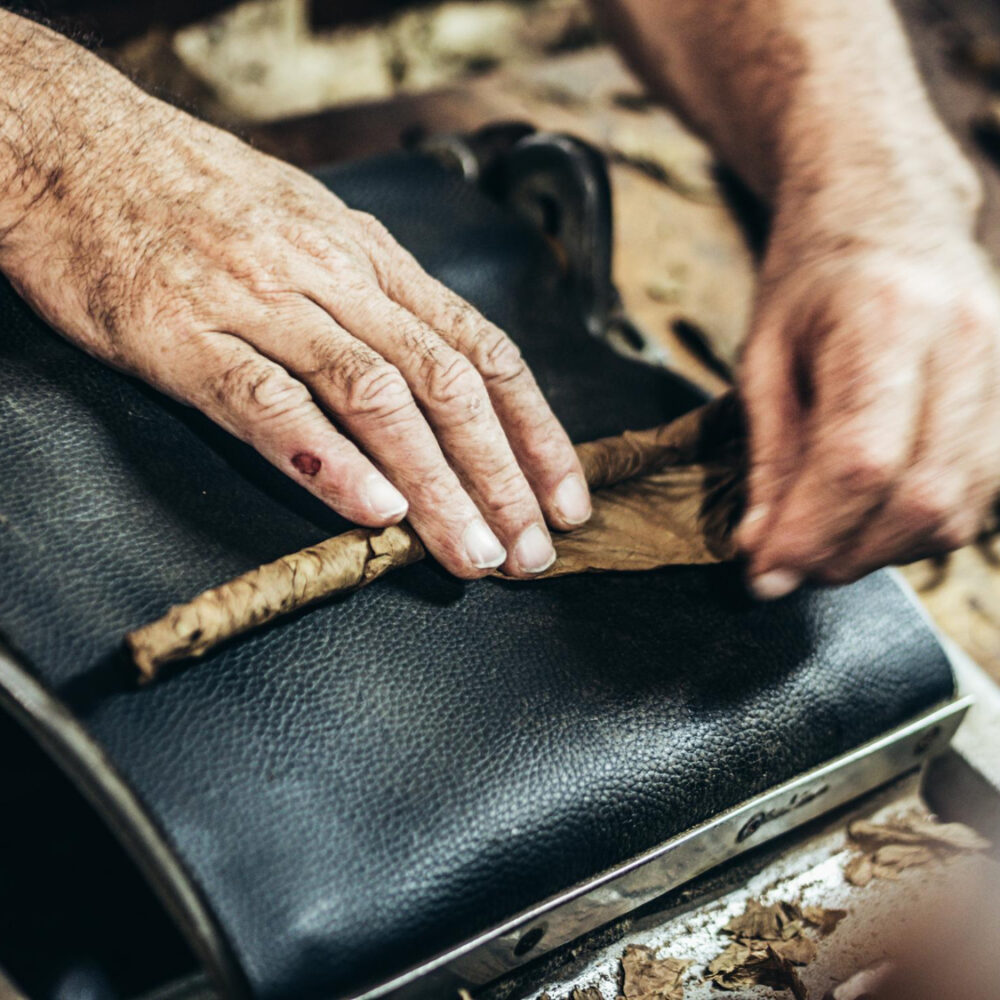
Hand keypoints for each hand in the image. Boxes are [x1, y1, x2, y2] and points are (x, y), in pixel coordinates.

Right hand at [0, 22, 590, 579]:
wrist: (71, 145)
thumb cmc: (198, 193)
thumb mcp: (313, 224)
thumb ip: (377, 298)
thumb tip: (447, 374)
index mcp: (370, 255)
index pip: (481, 348)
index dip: (534, 429)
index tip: (565, 495)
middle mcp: (332, 275)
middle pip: (445, 383)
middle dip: (500, 474)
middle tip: (531, 549)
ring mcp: (259, 303)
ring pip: (375, 399)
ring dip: (436, 484)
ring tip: (474, 550)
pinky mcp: (182, 336)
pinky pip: (268, 403)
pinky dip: (328, 459)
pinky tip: (374, 510)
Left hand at [737, 225, 999, 597]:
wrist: (889, 215)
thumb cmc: (814, 281)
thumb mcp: (763, 356)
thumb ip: (768, 455)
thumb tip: (763, 545)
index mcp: (887, 320)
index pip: (859, 460)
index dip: (810, 532)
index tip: (763, 571)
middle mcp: (966, 344)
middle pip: (920, 498)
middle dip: (844, 555)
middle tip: (787, 566)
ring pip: (960, 513)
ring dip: (882, 551)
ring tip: (825, 542)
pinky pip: (982, 500)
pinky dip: (919, 530)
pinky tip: (873, 518)